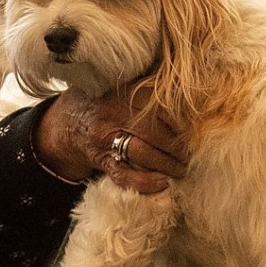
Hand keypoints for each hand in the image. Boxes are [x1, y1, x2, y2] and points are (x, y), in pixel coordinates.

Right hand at [35, 84, 186, 193]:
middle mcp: (114, 113)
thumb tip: (195, 86)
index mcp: (125, 90)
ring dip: (167, 165)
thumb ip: (151, 82)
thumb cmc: (106, 100)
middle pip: (154, 132)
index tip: (197, 129)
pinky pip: (124, 175)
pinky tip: (162, 184)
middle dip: (178, 147)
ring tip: (182, 169)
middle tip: (192, 154)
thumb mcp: (125, 83)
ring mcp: (105, 138)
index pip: (161, 107)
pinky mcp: (101, 159)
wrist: (68, 120)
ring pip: (142, 153)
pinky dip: (145, 183)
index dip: (182, 121)